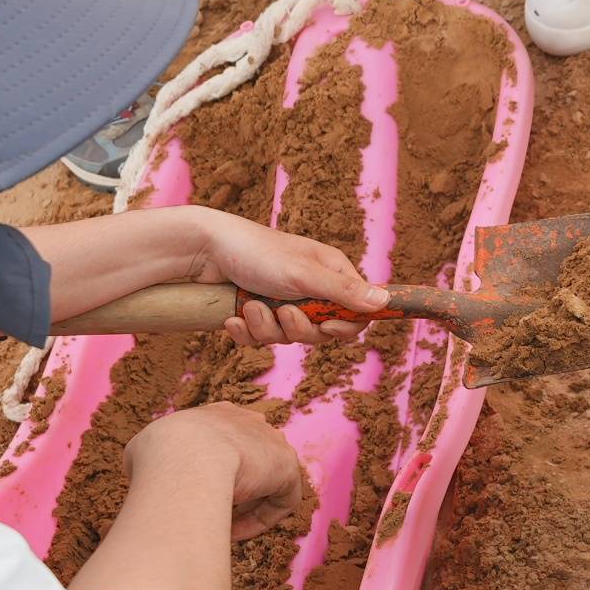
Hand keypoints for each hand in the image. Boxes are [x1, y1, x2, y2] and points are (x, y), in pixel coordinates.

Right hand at [132, 401, 306, 542]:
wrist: (185, 457)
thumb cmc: (159, 452)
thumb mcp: (143, 449)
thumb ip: (153, 459)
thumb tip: (145, 474)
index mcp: (217, 415)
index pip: (225, 438)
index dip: (214, 466)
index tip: (199, 489)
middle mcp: (249, 423)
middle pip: (250, 457)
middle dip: (234, 485)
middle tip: (212, 508)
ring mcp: (271, 443)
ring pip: (267, 480)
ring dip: (247, 505)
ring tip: (221, 525)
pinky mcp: (287, 468)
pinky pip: (280, 500)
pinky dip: (259, 520)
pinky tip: (235, 532)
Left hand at [183, 208, 390, 346]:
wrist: (203, 250)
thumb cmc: (257, 253)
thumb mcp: (305, 274)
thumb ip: (344, 291)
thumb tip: (385, 301)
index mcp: (330, 274)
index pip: (355, 313)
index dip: (344, 326)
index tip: (327, 327)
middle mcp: (309, 289)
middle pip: (321, 332)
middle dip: (297, 328)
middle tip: (282, 310)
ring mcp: (281, 303)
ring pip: (287, 338)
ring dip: (266, 327)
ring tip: (250, 306)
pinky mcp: (256, 314)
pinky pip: (259, 339)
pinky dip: (245, 332)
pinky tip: (233, 317)